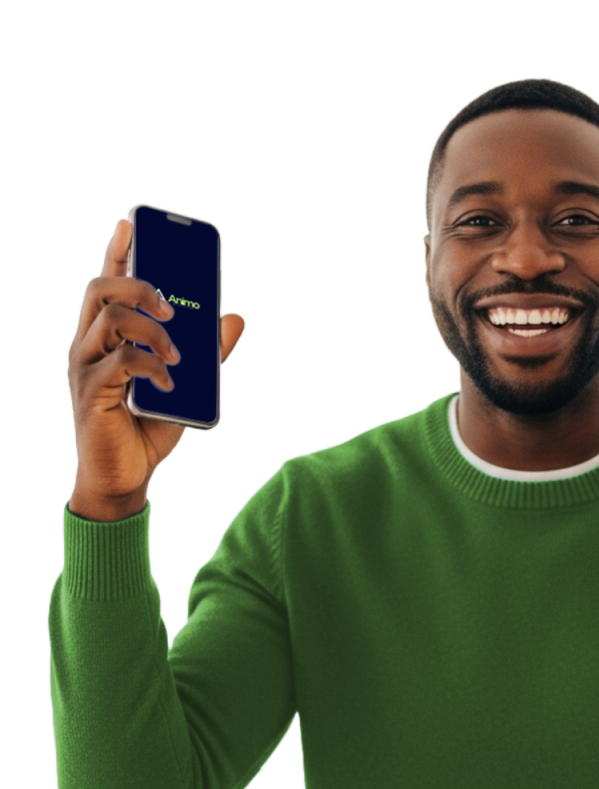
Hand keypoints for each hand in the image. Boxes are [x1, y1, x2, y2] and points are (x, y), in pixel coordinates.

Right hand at [67, 217, 245, 519]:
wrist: (127, 477)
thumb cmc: (148, 428)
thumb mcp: (189, 383)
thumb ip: (209, 350)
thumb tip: (235, 315)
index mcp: (107, 337)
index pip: (107, 283)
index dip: (118, 251)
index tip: (133, 223)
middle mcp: (88, 344)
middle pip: (101, 288)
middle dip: (141, 284)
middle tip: (175, 306)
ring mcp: (86, 367)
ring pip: (110, 317)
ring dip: (153, 329)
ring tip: (179, 355)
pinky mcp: (91, 393)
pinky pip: (121, 362)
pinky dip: (152, 366)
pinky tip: (171, 383)